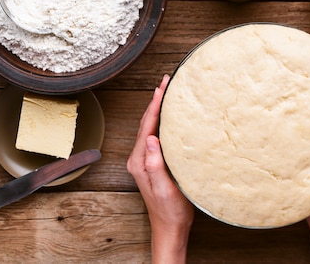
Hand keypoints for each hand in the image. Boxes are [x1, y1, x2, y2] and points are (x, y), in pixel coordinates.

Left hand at [127, 75, 193, 263]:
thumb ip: (156, 164)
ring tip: (166, 93)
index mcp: (139, 161)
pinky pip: (154, 136)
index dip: (155, 104)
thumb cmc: (171, 210)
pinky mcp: (151, 163)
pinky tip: (168, 117)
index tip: (162, 86)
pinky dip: (160, 122)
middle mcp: (138, 159)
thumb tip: (151, 138)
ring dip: (157, 109)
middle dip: (155, 101)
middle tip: (166, 82)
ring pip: (149, 128)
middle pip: (145, 123)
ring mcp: (144, 161)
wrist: (170, 227)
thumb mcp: (165, 188)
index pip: (147, 126)